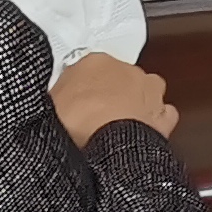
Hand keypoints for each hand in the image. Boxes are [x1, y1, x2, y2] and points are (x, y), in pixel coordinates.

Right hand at [54, 53, 177, 145]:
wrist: (109, 149)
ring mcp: (149, 90)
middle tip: (95, 117)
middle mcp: (126, 70)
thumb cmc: (76, 124)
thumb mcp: (48, 106)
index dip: (80, 88)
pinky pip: (162, 114)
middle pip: (117, 78)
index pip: (86, 68)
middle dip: (110, 94)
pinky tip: (141, 134)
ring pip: (144, 91)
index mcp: (94, 62)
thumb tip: (51, 103)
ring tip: (118, 127)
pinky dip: (154, 122)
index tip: (74, 103)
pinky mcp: (163, 114)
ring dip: (135, 104)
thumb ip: (56, 97)